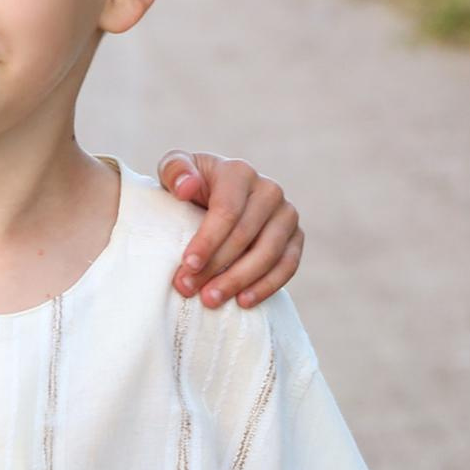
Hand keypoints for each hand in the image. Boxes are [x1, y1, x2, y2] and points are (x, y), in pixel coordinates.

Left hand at [157, 151, 304, 309]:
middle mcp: (269, 190)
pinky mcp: (296, 237)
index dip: (207, 240)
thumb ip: (174, 170)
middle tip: (188, 288)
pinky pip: (288, 265)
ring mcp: (287, 214)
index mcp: (239, 172)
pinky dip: (267, 286)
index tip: (188, 265)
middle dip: (215, 266)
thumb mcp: (174, 168)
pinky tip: (243, 301)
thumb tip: (187, 187)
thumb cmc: (190, 185)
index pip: (226, 211)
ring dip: (239, 280)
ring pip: (269, 253)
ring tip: (211, 299)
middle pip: (245, 235)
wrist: (215, 195)